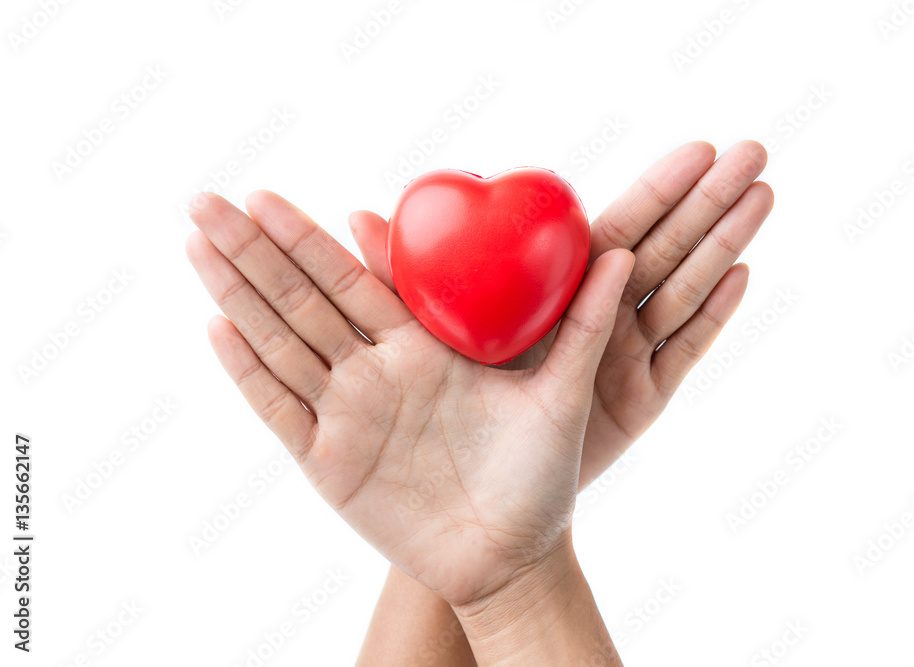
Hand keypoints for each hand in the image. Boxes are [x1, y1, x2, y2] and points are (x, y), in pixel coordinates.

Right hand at [186, 190, 633, 608]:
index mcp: (422, 345)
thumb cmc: (542, 474)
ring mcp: (346, 413)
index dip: (311, 238)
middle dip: (253, 250)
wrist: (515, 554)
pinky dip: (248, 371)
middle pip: (302, 298)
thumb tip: (623, 251)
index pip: (355, 278)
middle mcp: (375, 370)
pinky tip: (216, 326)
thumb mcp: (562, 392)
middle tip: (206, 199)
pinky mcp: (327, 462)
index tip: (272, 193)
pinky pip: (280, 409)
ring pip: (280, 342)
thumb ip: (582, 323)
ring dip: (236, 293)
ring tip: (195, 241)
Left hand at [350, 140, 772, 486]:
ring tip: (764, 193)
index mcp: (555, 293)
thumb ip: (406, 280)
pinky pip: (684, 354)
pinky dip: (714, 317)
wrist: (475, 502)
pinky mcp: (642, 402)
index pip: (617, 226)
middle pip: (665, 246)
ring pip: (684, 288)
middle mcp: (599, 318)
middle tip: (754, 150)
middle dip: (709, 199)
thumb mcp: (430, 344)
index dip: (657, 186)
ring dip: (724, 241)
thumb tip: (356, 214)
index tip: (695, 146)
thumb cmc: (448, 415)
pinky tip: (743, 274)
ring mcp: (627, 358)